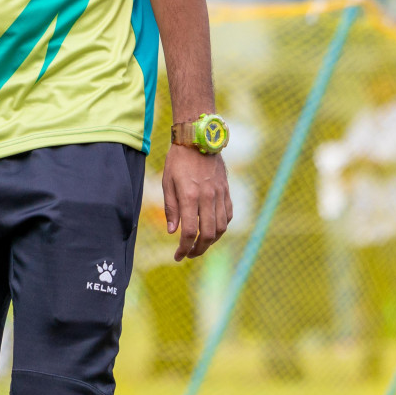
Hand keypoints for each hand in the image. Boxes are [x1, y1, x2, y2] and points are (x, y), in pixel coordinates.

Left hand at [163, 144, 232, 261]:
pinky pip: (228, 215)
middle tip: (189, 254)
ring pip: (221, 228)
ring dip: (211, 241)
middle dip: (198, 250)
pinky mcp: (226, 191)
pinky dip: (221, 227)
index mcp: (189, 196)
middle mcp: (207, 197)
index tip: (178, 256)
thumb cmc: (178, 160)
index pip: (189, 232)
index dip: (183, 248)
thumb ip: (170, 208)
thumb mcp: (167, 182)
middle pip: (208, 234)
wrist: (198, 138)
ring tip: (199, 245)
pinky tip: (212, 229)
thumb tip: (173, 231)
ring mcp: (219, 194)